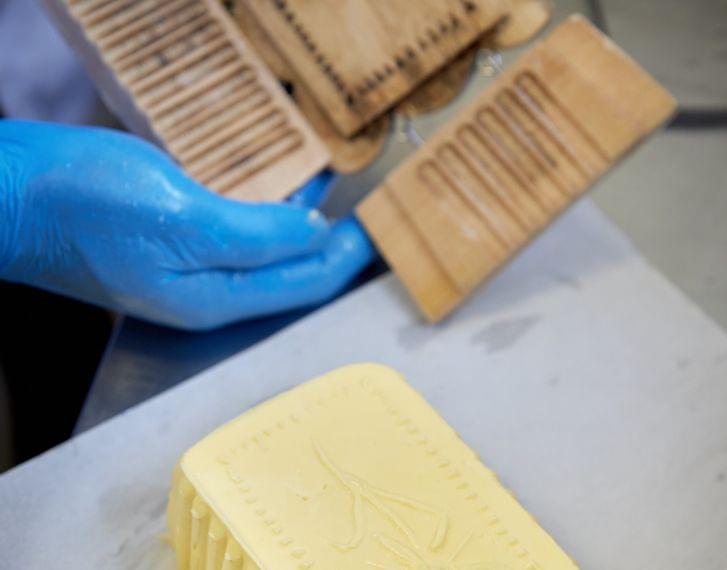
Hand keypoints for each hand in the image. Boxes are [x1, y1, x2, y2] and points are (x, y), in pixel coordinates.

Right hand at [0, 120, 374, 329]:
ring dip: (303, 226)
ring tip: (335, 196)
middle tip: (367, 215)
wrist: (10, 193)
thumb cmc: (84, 207)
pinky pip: (238, 228)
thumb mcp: (183, 219)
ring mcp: (188, 265)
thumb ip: (256, 234)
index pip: (304, 285)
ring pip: (267, 251)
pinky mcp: (172, 238)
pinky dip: (269, 209)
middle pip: (290, 275)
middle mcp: (208, 290)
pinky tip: (280, 186)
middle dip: (333, 248)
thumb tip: (314, 234)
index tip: (378, 227)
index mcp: (215, 297)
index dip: (346, 258)